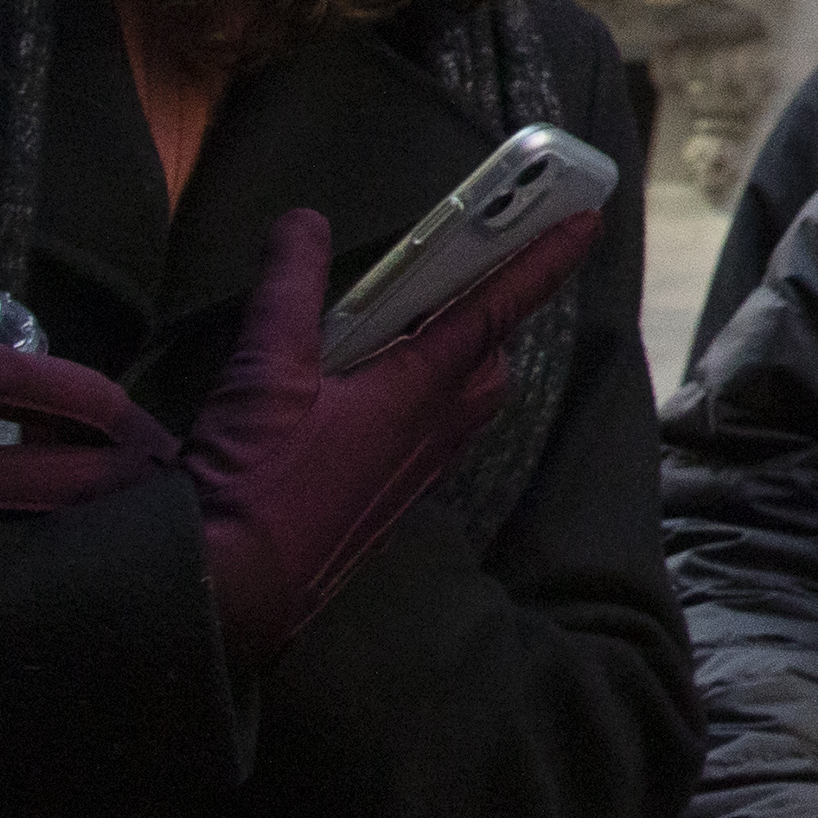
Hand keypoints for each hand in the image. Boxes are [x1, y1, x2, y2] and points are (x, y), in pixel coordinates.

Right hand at [184, 202, 596, 663]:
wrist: (229, 595)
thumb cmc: (258, 482)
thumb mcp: (265, 371)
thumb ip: (288, 287)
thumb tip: (304, 222)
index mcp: (419, 392)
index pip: (497, 309)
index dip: (542, 260)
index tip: (588, 223)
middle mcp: (431, 434)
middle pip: (486, 365)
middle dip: (491, 321)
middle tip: (467, 282)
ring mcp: (409, 477)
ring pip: (457, 408)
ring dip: (449, 365)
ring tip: (403, 334)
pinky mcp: (380, 507)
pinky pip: (421, 444)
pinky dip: (409, 408)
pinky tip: (358, 406)